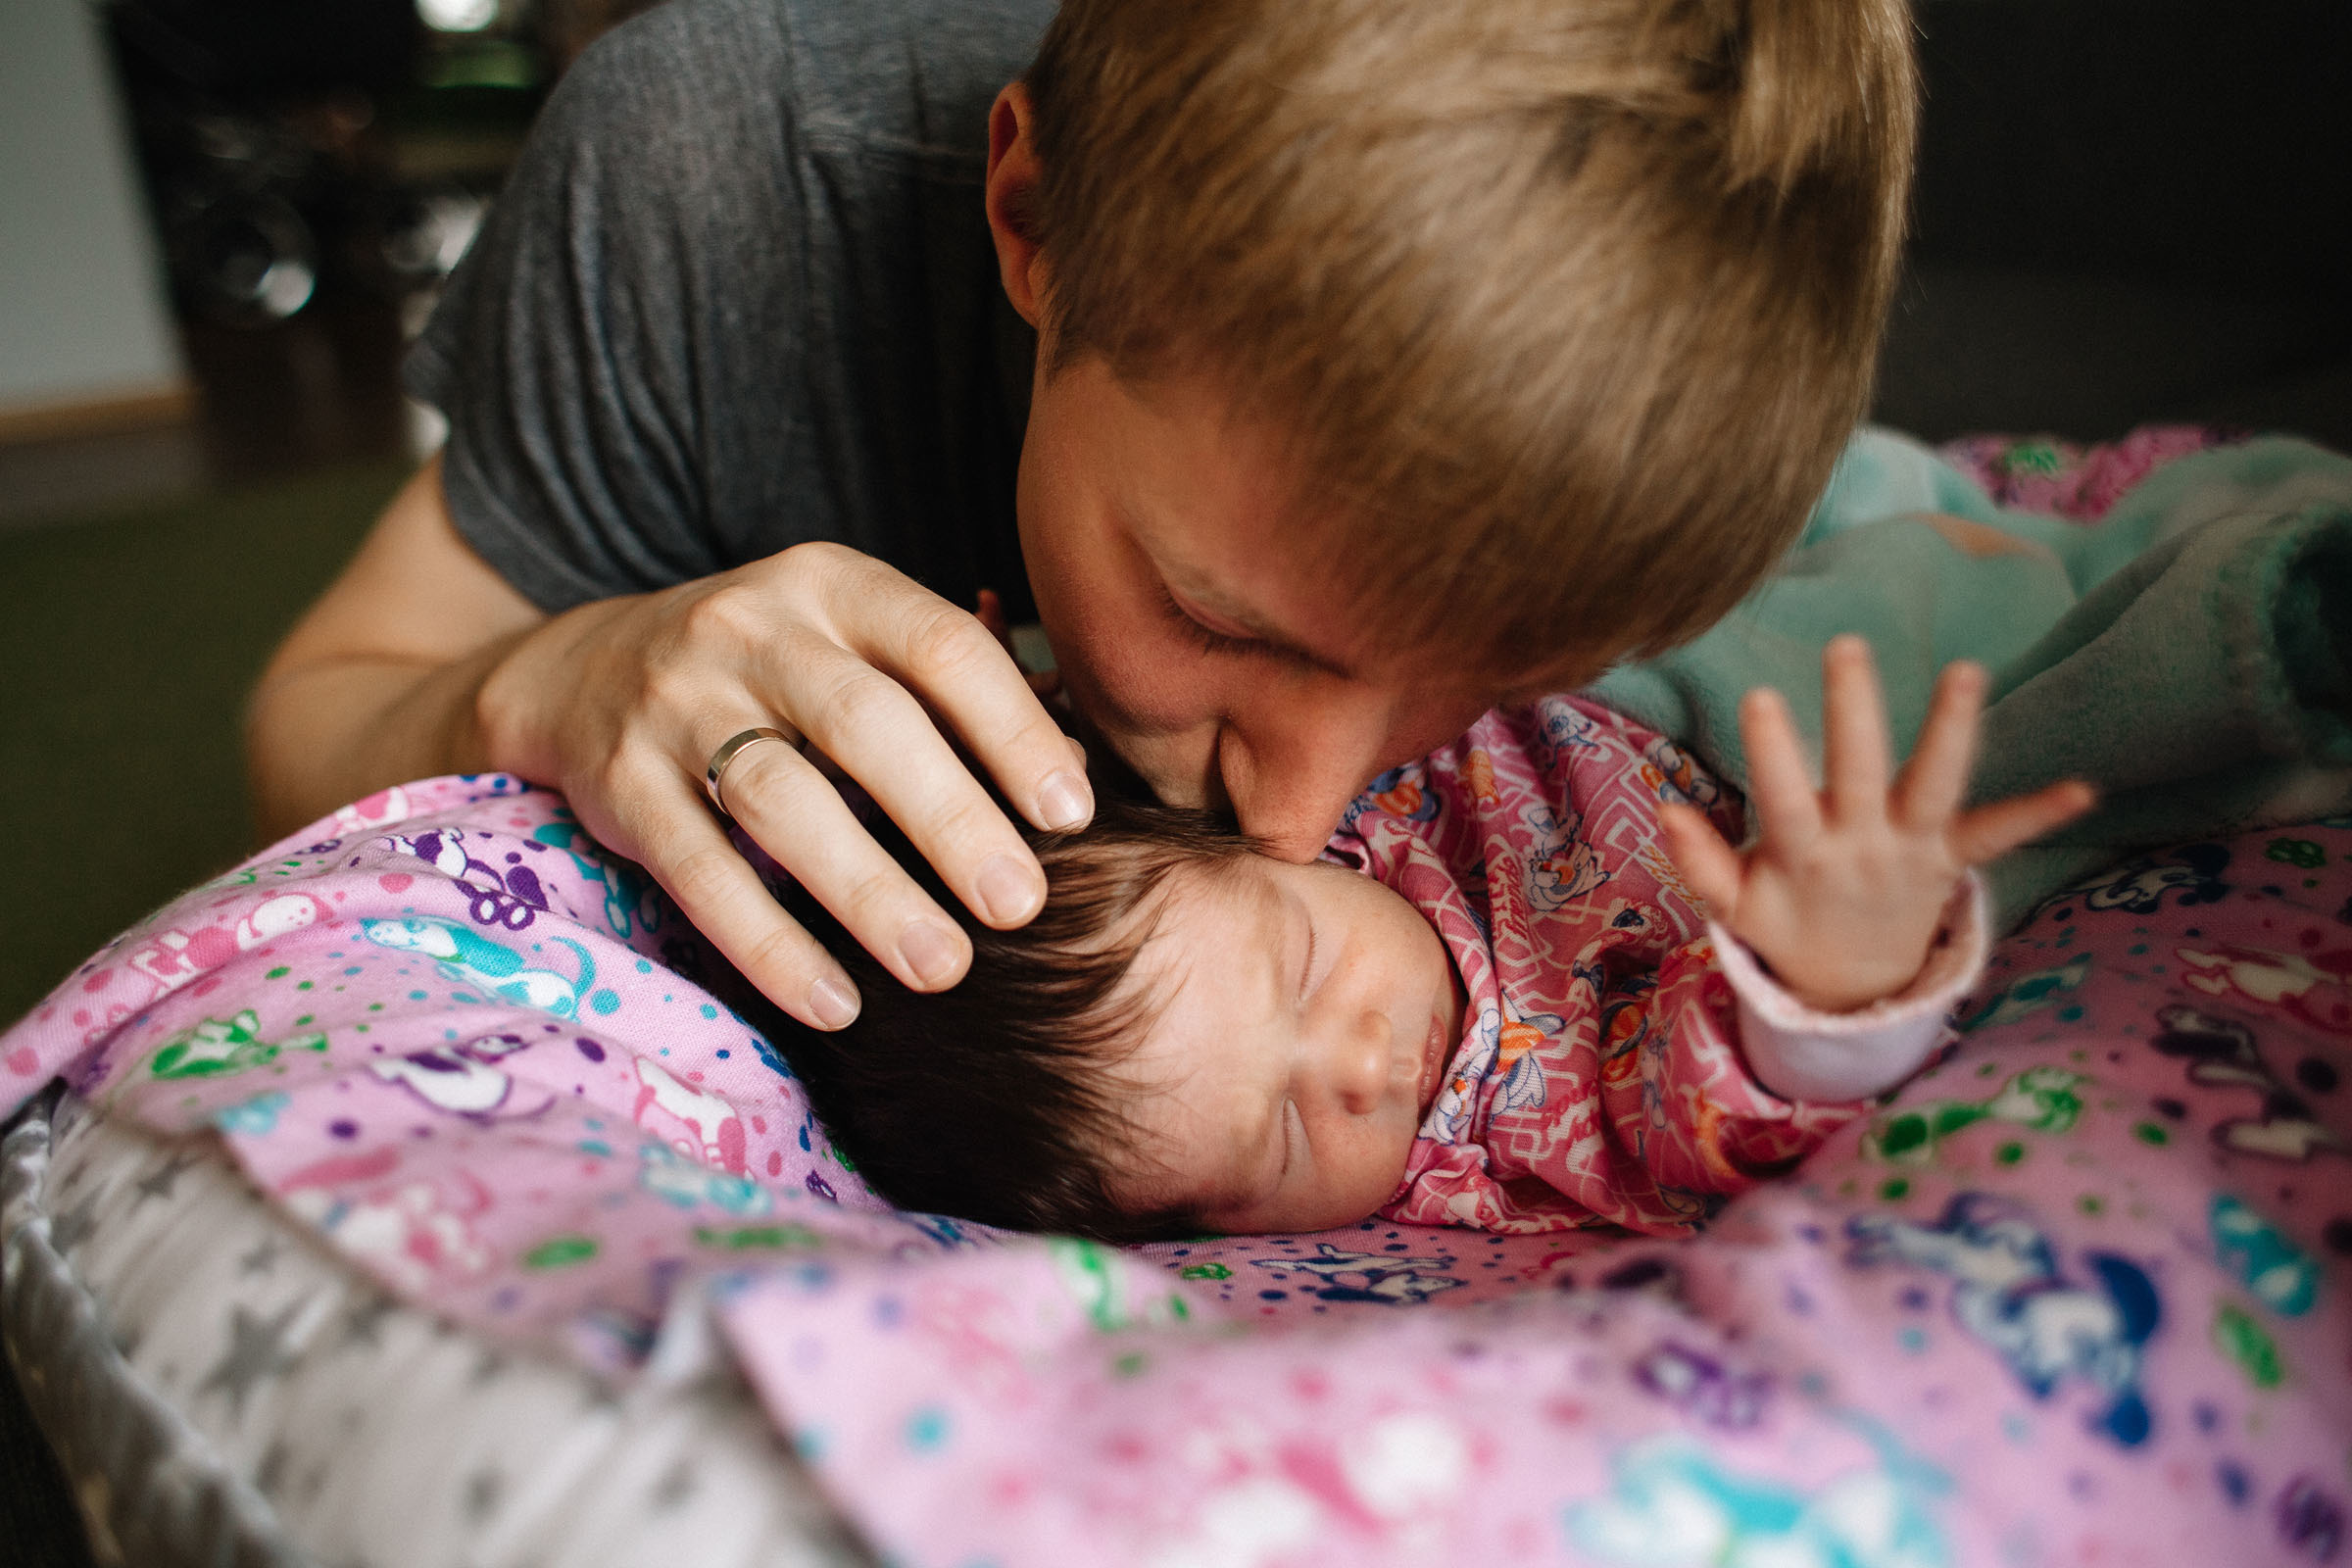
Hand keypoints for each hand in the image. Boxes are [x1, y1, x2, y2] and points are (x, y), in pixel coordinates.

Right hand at [476, 542, 1092, 1030]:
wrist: (588, 669)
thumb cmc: (777, 673)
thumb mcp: (858, 648)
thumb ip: (954, 705)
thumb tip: (1072, 788)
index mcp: (835, 585)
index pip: (940, 647)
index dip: (1011, 729)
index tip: (1071, 815)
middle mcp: (753, 629)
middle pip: (865, 724)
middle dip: (951, 820)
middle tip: (1020, 906)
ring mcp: (677, 701)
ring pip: (781, 798)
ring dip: (868, 892)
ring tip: (943, 967)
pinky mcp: (623, 781)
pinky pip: (700, 871)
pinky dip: (770, 943)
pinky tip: (834, 1001)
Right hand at [1657, 636, 2093, 1012]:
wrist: (1856, 985)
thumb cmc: (1789, 924)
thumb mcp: (1738, 908)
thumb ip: (1701, 862)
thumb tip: (1664, 809)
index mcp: (1804, 856)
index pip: (1784, 800)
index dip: (1774, 754)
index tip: (1763, 698)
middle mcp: (1863, 847)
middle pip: (1859, 773)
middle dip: (1854, 711)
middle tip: (1848, 648)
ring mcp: (1912, 850)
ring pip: (1934, 785)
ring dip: (1951, 730)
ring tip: (1966, 671)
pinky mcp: (1952, 858)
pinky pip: (1998, 835)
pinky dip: (2039, 814)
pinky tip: (2086, 791)